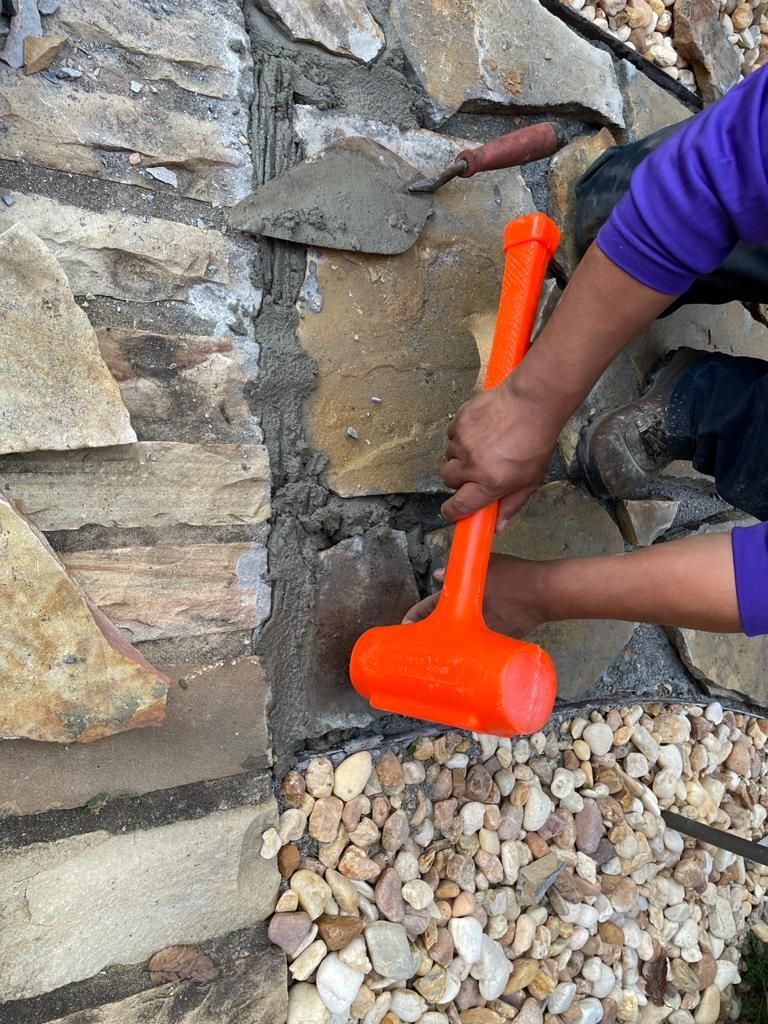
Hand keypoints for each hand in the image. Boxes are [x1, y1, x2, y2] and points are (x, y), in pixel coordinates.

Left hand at [402, 556, 547, 635]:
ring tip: (445, 639)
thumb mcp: (486, 565)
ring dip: (454, 638)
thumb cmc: (516, 577)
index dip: (414, 616)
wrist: (546, 593)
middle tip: (419, 637)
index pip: (429, 609)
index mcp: (463, 604)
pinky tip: (476, 637)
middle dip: (432, 633)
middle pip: (443, 631)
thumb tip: (438, 574)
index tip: (404, 623)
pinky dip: (475, 639)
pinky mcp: (503, 641)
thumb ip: (460, 568)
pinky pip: (482, 642)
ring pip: (462, 639)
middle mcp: (471, 625)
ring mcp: (488, 636)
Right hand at [441, 379, 559, 529]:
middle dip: (459, 479)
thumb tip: (498, 526)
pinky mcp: (459, 422)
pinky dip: (461, 436)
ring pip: (449, 456)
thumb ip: (512, 504)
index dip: (453, 511)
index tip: (453, 511)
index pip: (458, 506)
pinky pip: (451, 435)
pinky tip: (481, 431)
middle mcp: (472, 464)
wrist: (532, 403)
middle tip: (476, 471)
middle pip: (448, 480)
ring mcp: (463, 442)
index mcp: (489, 482)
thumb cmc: (535, 440)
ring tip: (483, 446)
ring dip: (461, 456)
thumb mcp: (531, 480)